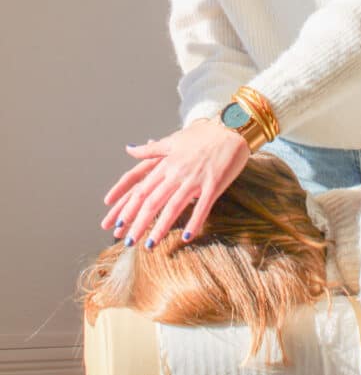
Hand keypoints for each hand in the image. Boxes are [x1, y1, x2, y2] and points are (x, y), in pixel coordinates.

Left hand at [101, 118, 248, 246]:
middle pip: (152, 202)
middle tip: (126, 242)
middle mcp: (176, 173)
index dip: (127, 208)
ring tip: (149, 246)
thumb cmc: (202, 135)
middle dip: (138, 224)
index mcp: (166, 164)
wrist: (230, 128)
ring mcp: (195, 179)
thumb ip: (150, 149)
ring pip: (173, 207)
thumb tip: (128, 148)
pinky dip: (194, 222)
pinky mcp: (213, 184)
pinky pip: (202, 207)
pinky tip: (187, 237)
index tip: (116, 224)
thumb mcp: (172, 140)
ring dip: (160, 228)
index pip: (141, 190)